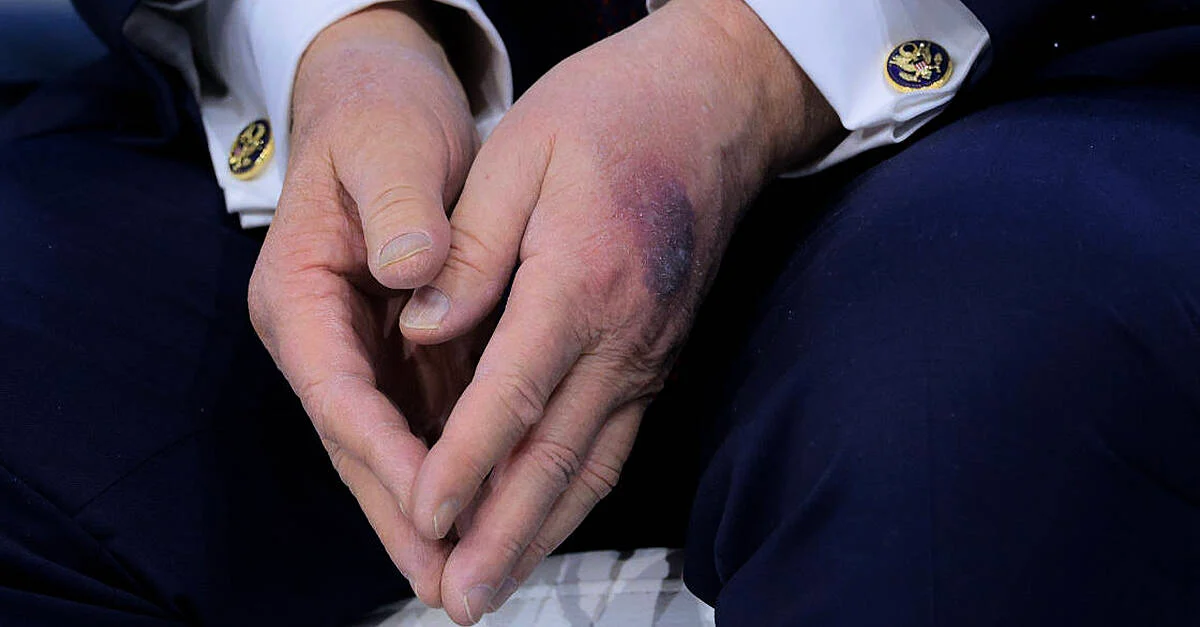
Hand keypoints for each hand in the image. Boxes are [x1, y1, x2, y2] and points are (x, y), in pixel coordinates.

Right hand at [247, 4, 478, 606]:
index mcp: (300, 296)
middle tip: (449, 582)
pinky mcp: (403, 353)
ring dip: (431, 511)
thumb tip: (414, 269)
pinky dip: (456, 469)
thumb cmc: (379, 122)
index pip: (337, 393)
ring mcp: (363, 352)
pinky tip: (494, 508)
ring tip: (474, 571)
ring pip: (394, 448)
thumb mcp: (387, 149)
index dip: (383, 455)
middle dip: (404, 515)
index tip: (433, 505)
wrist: (383, 107)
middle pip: (359, 444)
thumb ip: (397, 209)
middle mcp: (324, 338)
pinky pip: (427, 424)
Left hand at [396, 0, 840, 621]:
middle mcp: (625, 334)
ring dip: (542, 533)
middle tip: (461, 598)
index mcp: (581, 281)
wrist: (717, 103)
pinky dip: (576, 496)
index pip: (513, 397)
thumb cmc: (613, 112)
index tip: (421, 519)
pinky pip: (616, 441)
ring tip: (496, 586)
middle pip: (558, 457)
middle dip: (504, 536)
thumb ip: (473, 248)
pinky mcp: (657, 354)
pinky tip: (546, 523)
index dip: (463, 466)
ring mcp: (649, 351)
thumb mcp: (522, 151)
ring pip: (593, 464)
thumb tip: (423, 329)